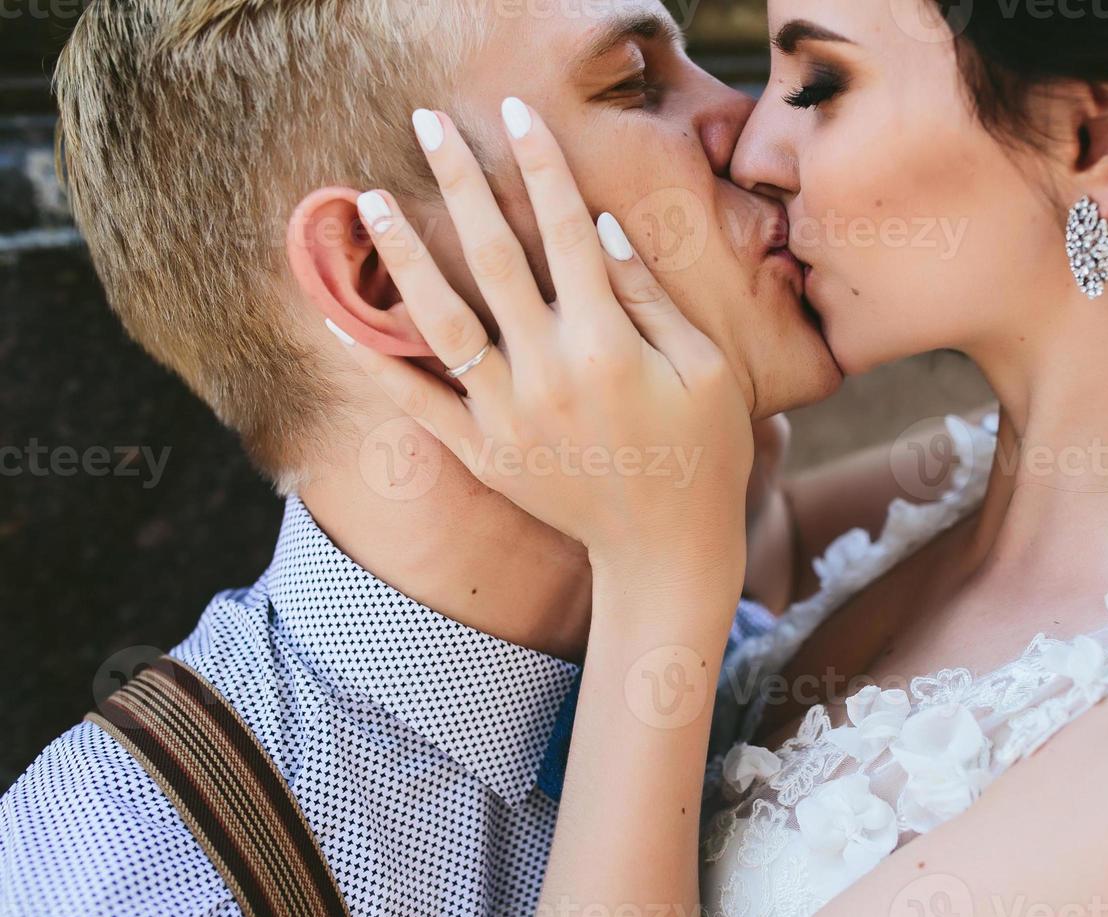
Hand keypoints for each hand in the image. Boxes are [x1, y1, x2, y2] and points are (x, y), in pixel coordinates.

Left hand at [339, 100, 753, 586]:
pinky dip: (375, 362)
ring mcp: (508, 415)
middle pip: (494, 256)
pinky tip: (337, 320)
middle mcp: (549, 371)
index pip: (568, 232)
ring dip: (402, 255)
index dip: (541, 165)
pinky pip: (418, 402)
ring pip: (441, 320)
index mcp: (608, 343)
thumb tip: (602, 228)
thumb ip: (650, 297)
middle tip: (425, 123)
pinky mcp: (484, 453)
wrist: (668, 549)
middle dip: (460, 181)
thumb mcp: (706, 367)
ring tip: (366, 199)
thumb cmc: (704, 452)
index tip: (515, 112)